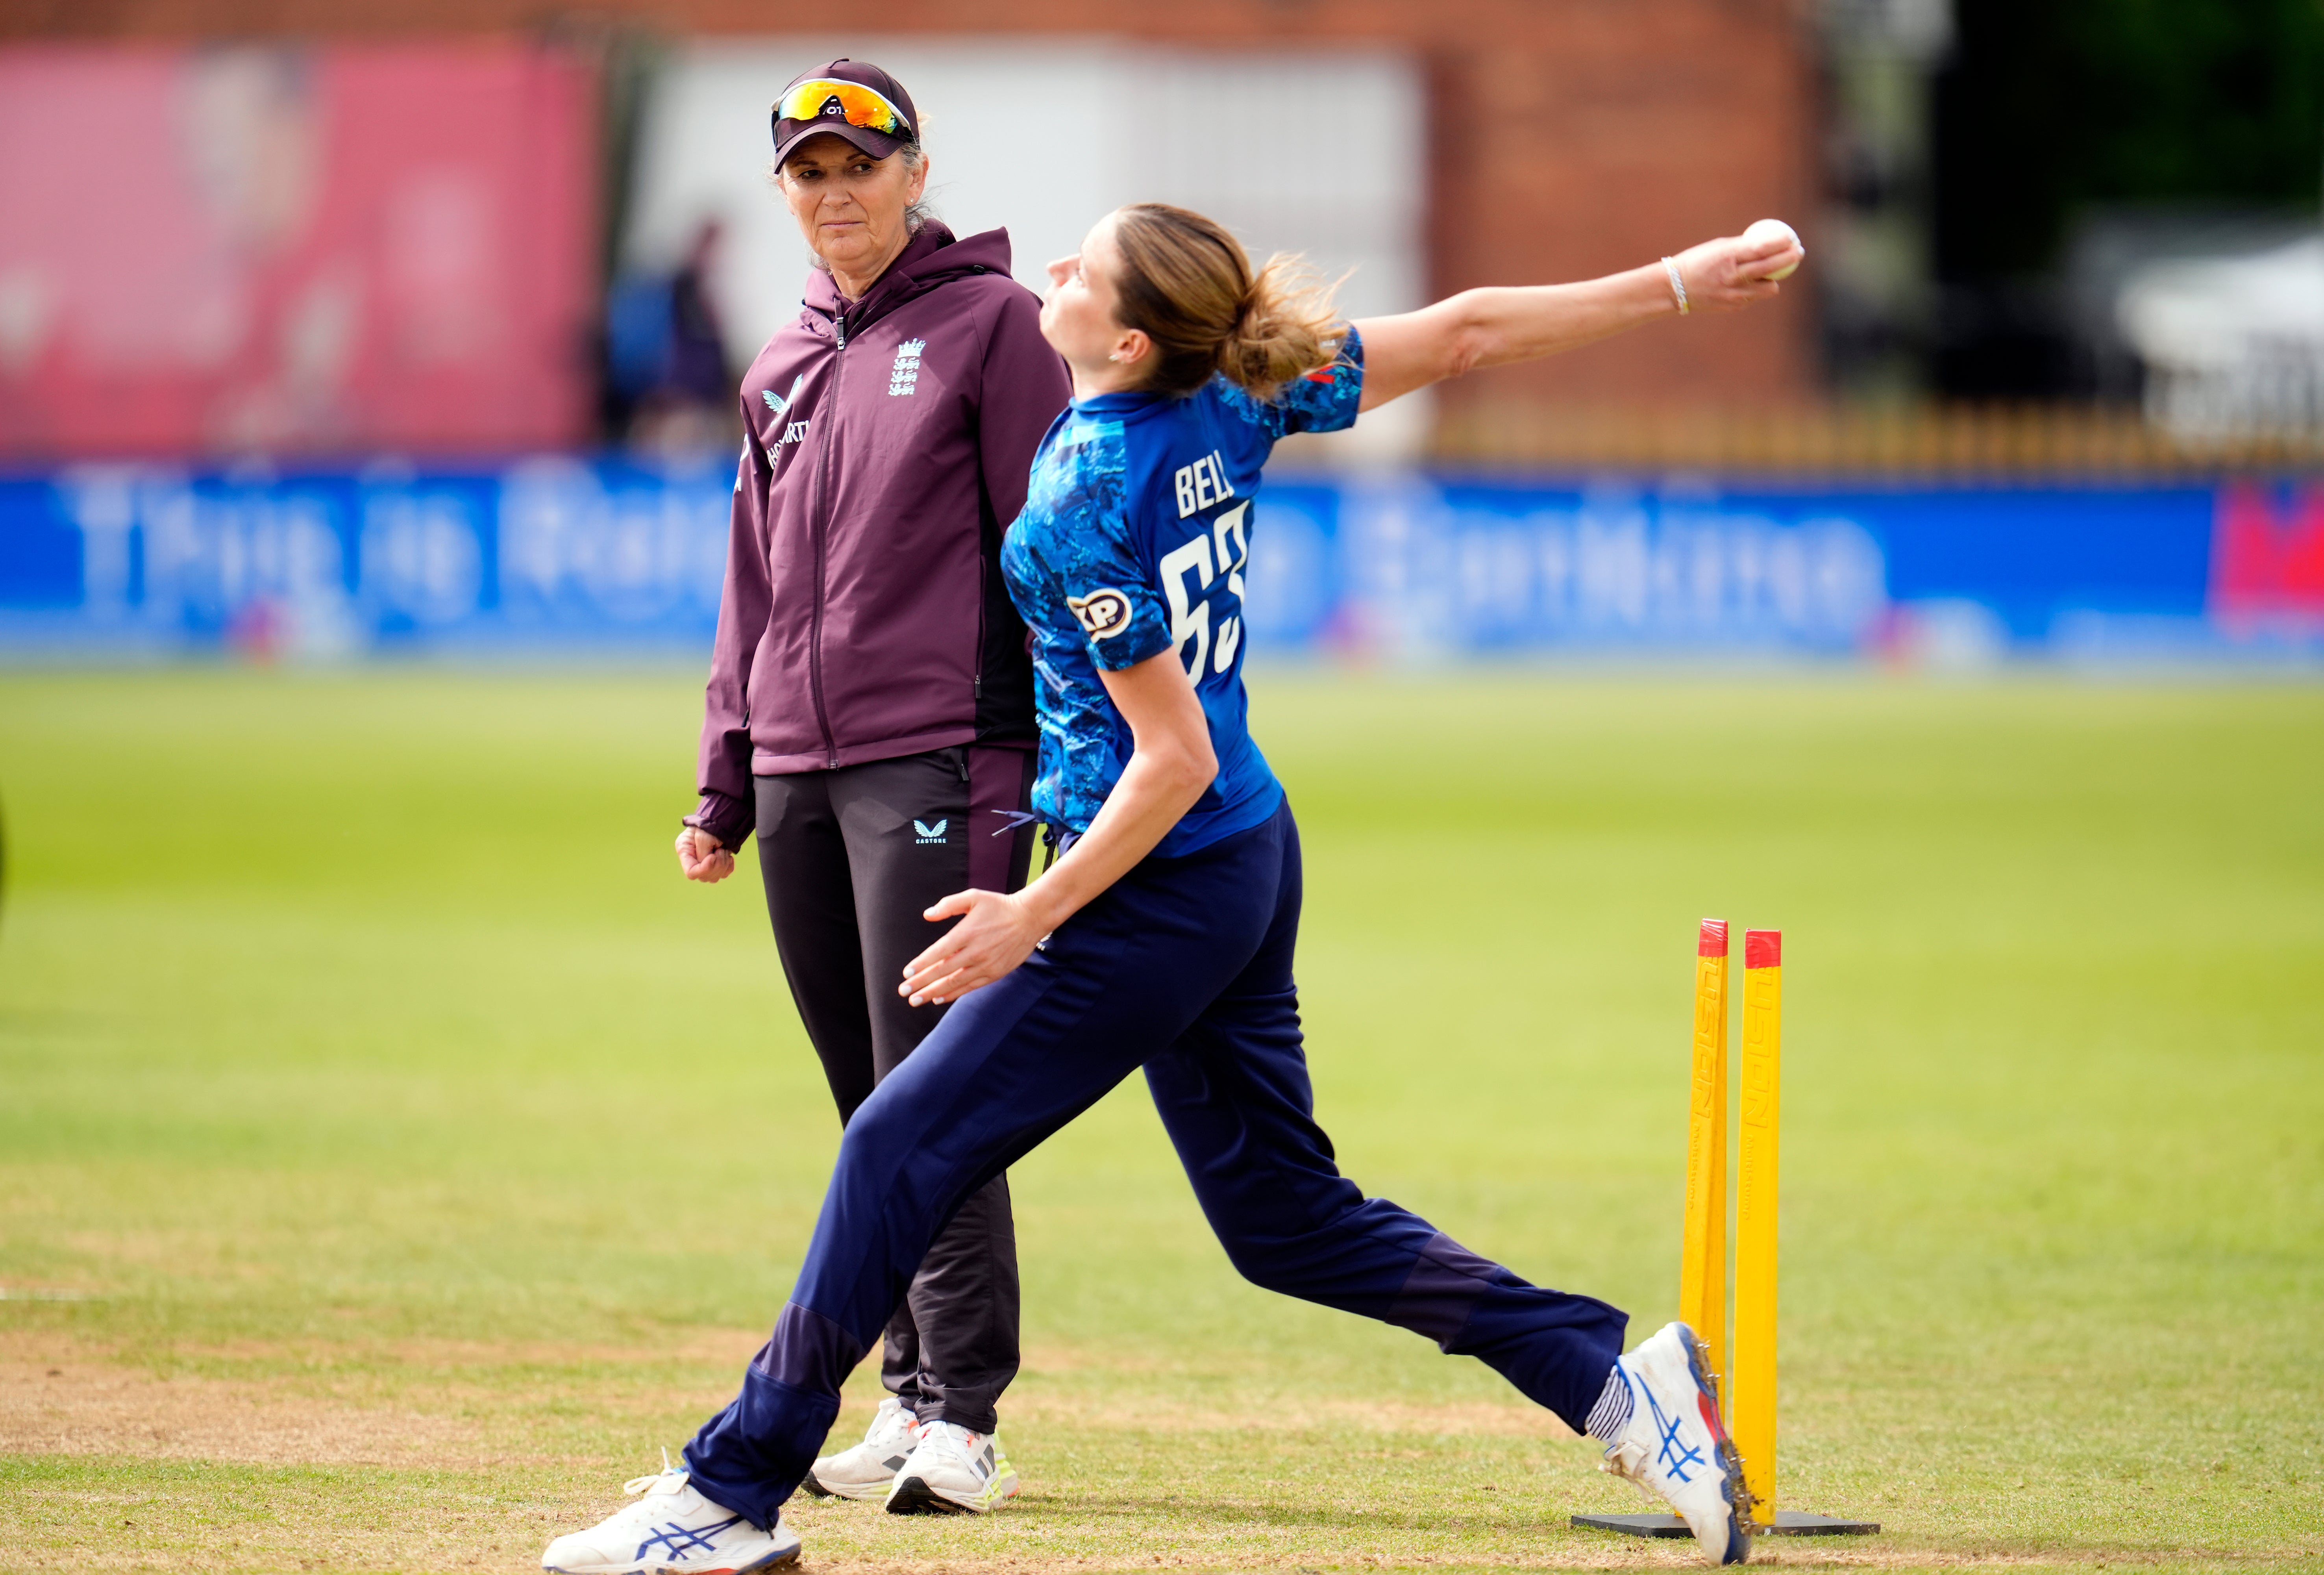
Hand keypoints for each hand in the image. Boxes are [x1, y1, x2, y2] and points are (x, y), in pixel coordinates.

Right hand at [676, 826, 734, 882]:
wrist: (722, 817)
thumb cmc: (710, 824)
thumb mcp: (704, 837)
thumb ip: (703, 854)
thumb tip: (709, 866)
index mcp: (684, 850)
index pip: (691, 872)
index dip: (704, 869)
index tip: (713, 856)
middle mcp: (692, 860)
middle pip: (704, 877)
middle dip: (717, 865)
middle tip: (721, 849)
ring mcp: (703, 864)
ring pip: (714, 878)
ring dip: (723, 864)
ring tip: (724, 849)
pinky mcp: (715, 865)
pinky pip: (723, 875)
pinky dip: (728, 867)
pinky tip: (729, 856)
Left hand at [898, 889, 1045, 1005]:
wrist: (1030, 918)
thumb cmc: (999, 905)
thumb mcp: (973, 896)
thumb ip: (948, 904)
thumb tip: (927, 914)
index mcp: (966, 932)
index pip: (937, 952)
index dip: (920, 964)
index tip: (906, 973)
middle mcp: (975, 951)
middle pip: (942, 971)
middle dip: (921, 983)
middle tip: (904, 992)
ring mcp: (986, 964)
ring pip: (954, 983)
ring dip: (933, 993)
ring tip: (916, 1000)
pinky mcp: (995, 973)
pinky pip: (970, 986)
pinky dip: (954, 994)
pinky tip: (940, 998)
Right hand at [1671, 231, 1803, 313]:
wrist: (1675, 288)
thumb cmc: (1697, 262)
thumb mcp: (1719, 248)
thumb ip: (1742, 247)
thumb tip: (1767, 241)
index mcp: (1727, 257)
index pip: (1761, 249)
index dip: (1780, 243)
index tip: (1791, 238)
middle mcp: (1732, 276)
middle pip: (1770, 268)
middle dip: (1789, 258)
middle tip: (1798, 252)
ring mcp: (1734, 294)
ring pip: (1768, 288)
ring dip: (1773, 279)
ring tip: (1772, 272)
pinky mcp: (1734, 307)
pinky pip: (1754, 297)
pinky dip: (1756, 289)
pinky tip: (1749, 284)